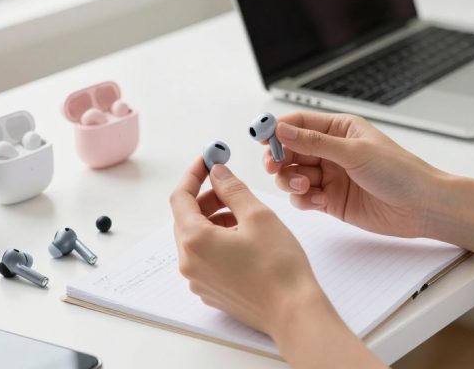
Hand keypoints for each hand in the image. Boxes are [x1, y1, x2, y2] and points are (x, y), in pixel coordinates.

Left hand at [169, 159, 332, 336]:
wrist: (293, 312)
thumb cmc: (279, 266)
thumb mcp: (257, 216)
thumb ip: (232, 189)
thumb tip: (217, 172)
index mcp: (194, 241)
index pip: (180, 197)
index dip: (194, 174)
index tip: (209, 160)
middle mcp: (188, 263)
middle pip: (186, 218)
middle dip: (207, 198)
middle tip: (232, 187)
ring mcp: (198, 281)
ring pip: (197, 239)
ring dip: (215, 220)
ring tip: (245, 217)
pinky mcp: (211, 292)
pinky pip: (206, 258)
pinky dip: (218, 242)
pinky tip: (246, 240)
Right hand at [265, 112, 449, 237]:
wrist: (422, 207)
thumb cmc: (400, 172)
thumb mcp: (355, 152)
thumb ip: (315, 142)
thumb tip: (282, 130)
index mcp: (339, 129)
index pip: (298, 123)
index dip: (277, 129)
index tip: (261, 137)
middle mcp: (331, 151)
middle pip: (289, 150)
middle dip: (279, 158)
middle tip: (274, 166)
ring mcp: (330, 176)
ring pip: (292, 175)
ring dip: (291, 181)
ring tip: (306, 187)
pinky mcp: (330, 200)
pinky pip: (303, 198)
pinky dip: (304, 200)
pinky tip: (320, 201)